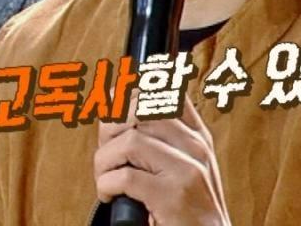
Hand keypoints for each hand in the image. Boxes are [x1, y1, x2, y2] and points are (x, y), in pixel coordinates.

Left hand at [93, 91, 230, 225]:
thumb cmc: (186, 210)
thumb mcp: (181, 166)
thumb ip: (158, 138)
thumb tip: (113, 102)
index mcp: (196, 136)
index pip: (164, 91)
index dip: (130, 93)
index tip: (112, 108)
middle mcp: (195, 147)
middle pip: (140, 109)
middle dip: (110, 129)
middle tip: (106, 153)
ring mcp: (186, 170)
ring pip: (130, 142)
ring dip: (104, 162)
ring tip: (106, 179)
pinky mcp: (172, 196)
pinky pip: (124, 177)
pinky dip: (106, 186)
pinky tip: (110, 196)